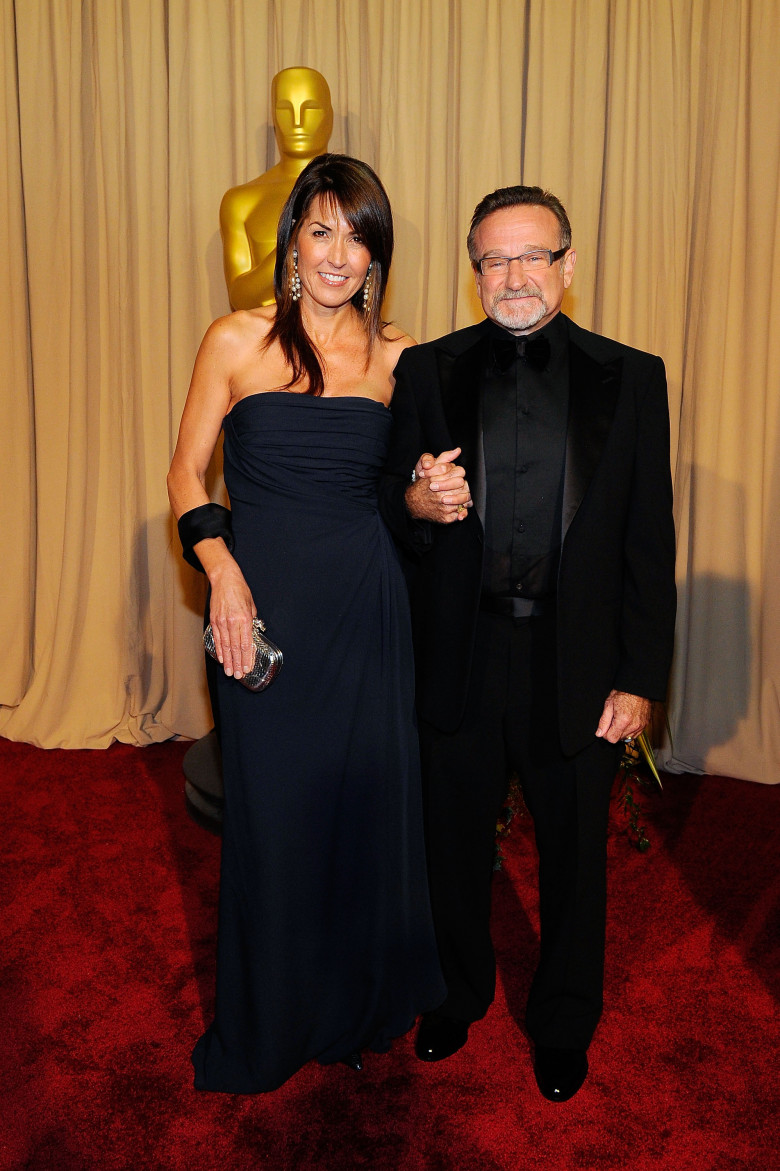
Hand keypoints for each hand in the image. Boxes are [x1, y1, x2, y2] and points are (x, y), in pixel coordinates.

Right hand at [207, 560, 256, 679]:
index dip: (247, 658)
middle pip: (235, 648)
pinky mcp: (214, 620)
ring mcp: (222, 622)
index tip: (248, 668)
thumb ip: (252, 622)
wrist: (225, 579)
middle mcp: (232, 622)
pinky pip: (217, 639)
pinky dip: (219, 650)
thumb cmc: (240, 591)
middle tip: (238, 675)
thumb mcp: (252, 606)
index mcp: (244, 619)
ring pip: (225, 646)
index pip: (246, 644)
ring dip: (228, 661)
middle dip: (237, 663)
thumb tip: (252, 635)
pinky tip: (222, 659)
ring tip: (230, 671)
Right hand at [405, 447, 472, 523]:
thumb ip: (445, 457)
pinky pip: (460, 514)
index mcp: (439, 480)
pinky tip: (453, 507)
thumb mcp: (432, 467)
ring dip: (462, 499)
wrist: (412, 502)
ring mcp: (444, 507)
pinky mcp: (445, 518)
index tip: (455, 478)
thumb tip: (457, 450)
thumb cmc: (423, 484)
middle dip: (462, 487)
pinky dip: (459, 512)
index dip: (459, 476)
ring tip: (456, 497)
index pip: (460, 475)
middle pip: (464, 488)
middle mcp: (442, 494)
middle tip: (456, 488)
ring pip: (463, 501)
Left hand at [595, 690, 651, 743]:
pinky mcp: (645, 725)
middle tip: (613, 720)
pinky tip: (627, 721)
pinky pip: (635, 734)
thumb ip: (604, 721)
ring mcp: (640, 726)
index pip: (611, 739)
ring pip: (627, 738)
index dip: (605, 734)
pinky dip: (630, 730)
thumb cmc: (624, 692)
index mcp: (623, 721)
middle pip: (619, 739)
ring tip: (621, 719)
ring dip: (622, 732)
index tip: (605, 727)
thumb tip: (599, 733)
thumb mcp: (609, 704)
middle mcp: (633, 726)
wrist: (638, 687)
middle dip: (613, 732)